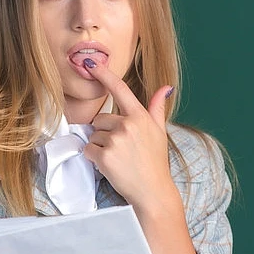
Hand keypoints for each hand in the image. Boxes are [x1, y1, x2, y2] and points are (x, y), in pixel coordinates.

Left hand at [80, 61, 175, 208]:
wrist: (153, 191)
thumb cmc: (155, 162)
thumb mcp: (159, 132)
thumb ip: (157, 108)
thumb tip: (165, 89)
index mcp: (140, 116)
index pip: (120, 89)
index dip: (104, 74)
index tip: (91, 62)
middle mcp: (127, 125)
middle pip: (100, 119)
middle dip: (105, 132)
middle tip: (121, 148)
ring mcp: (115, 140)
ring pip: (93, 135)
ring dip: (100, 147)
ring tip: (118, 159)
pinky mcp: (104, 155)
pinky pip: (88, 149)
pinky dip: (94, 158)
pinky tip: (110, 165)